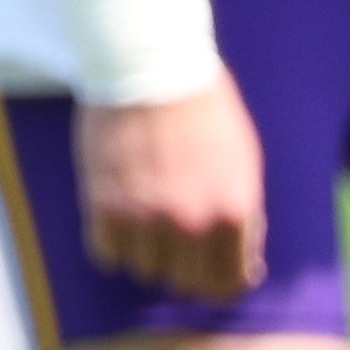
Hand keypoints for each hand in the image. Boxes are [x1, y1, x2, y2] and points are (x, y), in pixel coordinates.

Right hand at [74, 68, 266, 301]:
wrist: (150, 66)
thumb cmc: (203, 110)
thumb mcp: (243, 165)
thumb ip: (245, 220)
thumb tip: (247, 268)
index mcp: (233, 213)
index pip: (229, 283)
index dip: (219, 282)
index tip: (208, 271)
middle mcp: (190, 223)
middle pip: (184, 284)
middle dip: (182, 270)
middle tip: (174, 245)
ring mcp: (144, 216)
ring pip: (143, 269)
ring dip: (145, 253)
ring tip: (144, 220)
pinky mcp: (103, 203)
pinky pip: (106, 253)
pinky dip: (111, 243)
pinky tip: (117, 217)